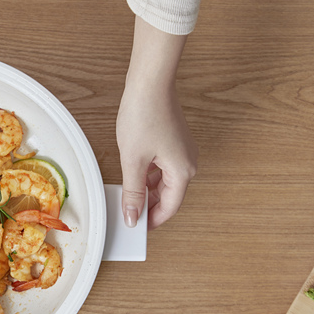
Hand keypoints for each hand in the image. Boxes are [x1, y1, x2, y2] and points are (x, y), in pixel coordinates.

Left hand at [116, 16, 197, 229]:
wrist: (149, 83)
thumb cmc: (144, 116)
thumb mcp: (133, 160)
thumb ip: (133, 192)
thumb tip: (133, 217)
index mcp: (183, 171)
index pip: (170, 208)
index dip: (152, 221)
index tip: (136, 230)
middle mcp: (187, 163)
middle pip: (168, 196)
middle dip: (148, 207)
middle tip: (127, 216)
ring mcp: (181, 152)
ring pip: (163, 182)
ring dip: (146, 192)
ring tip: (125, 199)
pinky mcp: (173, 142)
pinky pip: (162, 168)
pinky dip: (147, 177)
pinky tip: (131, 179)